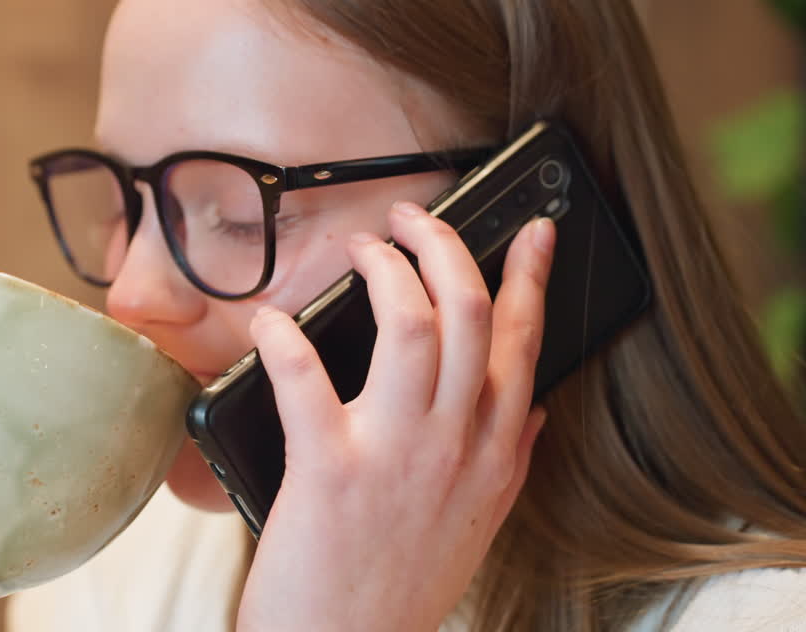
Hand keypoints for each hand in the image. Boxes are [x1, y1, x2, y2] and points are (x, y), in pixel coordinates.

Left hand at [237, 203, 553, 631]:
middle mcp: (455, 446)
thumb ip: (508, 459)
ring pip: (412, 325)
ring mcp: (395, 455)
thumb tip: (533, 407)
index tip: (533, 231)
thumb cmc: (400, 586)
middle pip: (471, 313)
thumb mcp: (477, 523)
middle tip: (413, 218)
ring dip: (385, 269)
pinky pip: (306, 378)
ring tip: (361, 249)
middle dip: (445, 245)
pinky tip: (272, 320)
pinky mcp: (329, 471)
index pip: (525, 344)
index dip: (531, 275)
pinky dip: (285, 337)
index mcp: (493, 456)